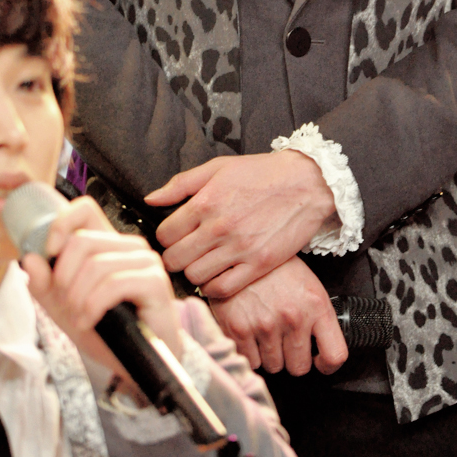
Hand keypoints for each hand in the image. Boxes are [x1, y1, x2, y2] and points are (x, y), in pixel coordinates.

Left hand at [23, 196, 182, 380]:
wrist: (135, 364)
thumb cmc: (105, 331)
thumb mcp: (64, 308)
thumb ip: (44, 285)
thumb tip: (29, 258)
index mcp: (108, 243)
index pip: (85, 209)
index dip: (61, 224)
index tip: (49, 253)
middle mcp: (129, 245)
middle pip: (82, 241)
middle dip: (63, 277)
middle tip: (64, 303)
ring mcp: (145, 261)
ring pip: (95, 265)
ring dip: (77, 297)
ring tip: (78, 317)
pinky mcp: (154, 281)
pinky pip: (113, 284)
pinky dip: (93, 306)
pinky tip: (89, 321)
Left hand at [145, 152, 335, 297]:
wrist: (305, 184)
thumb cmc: (262, 173)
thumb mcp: (217, 168)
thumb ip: (181, 184)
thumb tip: (151, 199)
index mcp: (205, 202)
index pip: (164, 234)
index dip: (166, 237)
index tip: (174, 236)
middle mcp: (219, 227)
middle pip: (175, 259)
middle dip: (175, 257)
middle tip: (185, 252)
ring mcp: (239, 249)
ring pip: (195, 276)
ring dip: (194, 271)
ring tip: (203, 261)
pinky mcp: (258, 265)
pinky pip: (222, 289)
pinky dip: (214, 286)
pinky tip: (218, 273)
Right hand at [209, 257, 347, 376]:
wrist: (238, 250)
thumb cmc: (274, 266)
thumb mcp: (306, 282)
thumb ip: (317, 315)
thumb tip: (320, 348)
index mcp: (316, 304)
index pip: (334, 354)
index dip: (327, 365)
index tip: (318, 362)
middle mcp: (293, 317)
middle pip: (299, 367)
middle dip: (291, 357)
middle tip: (283, 338)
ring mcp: (266, 325)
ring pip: (273, 366)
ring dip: (269, 354)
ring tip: (264, 328)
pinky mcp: (240, 329)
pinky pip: (250, 361)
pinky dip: (249, 351)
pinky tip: (249, 329)